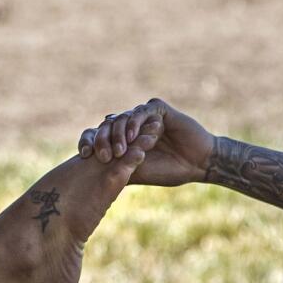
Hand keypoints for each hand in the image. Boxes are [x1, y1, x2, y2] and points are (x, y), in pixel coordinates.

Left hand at [77, 99, 213, 187]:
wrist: (198, 165)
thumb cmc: (169, 170)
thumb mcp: (136, 172)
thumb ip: (115, 166)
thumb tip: (86, 173)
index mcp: (123, 139)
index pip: (97, 135)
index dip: (88, 142)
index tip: (85, 155)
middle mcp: (130, 125)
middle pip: (105, 125)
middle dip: (101, 140)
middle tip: (102, 156)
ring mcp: (144, 116)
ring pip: (121, 119)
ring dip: (118, 135)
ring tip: (120, 152)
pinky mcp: (158, 109)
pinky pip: (140, 112)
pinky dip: (134, 124)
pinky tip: (133, 138)